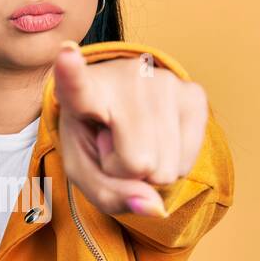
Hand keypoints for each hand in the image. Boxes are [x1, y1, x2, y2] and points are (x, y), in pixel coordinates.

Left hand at [53, 42, 208, 216]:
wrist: (127, 115)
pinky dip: (172, 164)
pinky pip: (187, 164)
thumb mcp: (85, 173)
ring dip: (150, 168)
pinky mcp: (194, 94)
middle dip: (127, 170)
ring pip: (165, 169)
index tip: (65, 53)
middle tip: (117, 145)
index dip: (72, 73)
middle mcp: (127, 77)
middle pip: (137, 162)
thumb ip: (108, 195)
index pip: (77, 85)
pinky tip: (159, 138)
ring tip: (136, 140)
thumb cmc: (96, 142)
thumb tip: (155, 207)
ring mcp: (165, 82)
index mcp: (84, 91)